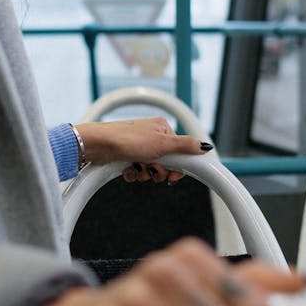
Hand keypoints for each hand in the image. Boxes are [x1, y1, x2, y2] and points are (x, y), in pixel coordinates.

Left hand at [74, 117, 211, 183]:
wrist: (99, 145)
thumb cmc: (128, 139)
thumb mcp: (163, 143)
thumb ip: (186, 146)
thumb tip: (206, 146)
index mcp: (163, 128)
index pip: (180, 152)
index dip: (177, 167)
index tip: (173, 176)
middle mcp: (151, 136)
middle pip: (166, 162)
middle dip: (159, 171)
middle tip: (153, 170)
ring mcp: (138, 147)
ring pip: (150, 168)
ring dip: (145, 173)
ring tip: (137, 167)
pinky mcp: (126, 156)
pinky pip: (137, 170)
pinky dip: (133, 173)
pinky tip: (128, 169)